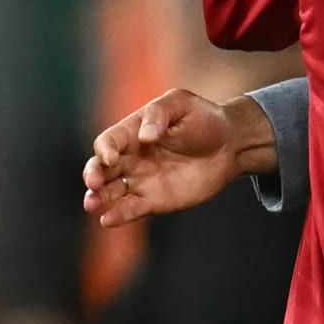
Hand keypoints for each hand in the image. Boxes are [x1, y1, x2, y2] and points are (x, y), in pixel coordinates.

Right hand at [81, 89, 276, 227]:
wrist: (231, 145)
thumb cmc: (204, 119)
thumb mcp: (181, 104)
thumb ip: (159, 113)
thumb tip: (145, 136)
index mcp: (132, 133)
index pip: (107, 142)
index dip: (104, 150)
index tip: (111, 158)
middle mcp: (130, 158)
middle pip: (100, 169)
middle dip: (92, 176)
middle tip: (94, 183)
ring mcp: (140, 181)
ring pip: (109, 192)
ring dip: (97, 198)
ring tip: (92, 204)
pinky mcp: (153, 200)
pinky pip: (130, 209)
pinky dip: (118, 215)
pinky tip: (109, 219)